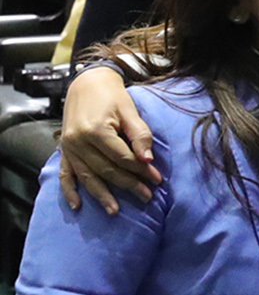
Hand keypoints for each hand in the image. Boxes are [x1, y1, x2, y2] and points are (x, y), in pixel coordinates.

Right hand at [58, 67, 155, 214]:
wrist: (87, 83)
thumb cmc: (112, 97)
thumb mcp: (130, 110)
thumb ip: (140, 134)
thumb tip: (148, 160)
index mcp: (96, 131)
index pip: (122, 158)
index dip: (141, 170)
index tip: (157, 180)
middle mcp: (78, 141)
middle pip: (106, 169)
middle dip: (128, 184)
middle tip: (146, 197)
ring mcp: (68, 147)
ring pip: (86, 176)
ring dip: (101, 195)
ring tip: (115, 211)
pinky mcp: (64, 150)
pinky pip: (65, 174)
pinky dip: (69, 191)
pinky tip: (77, 205)